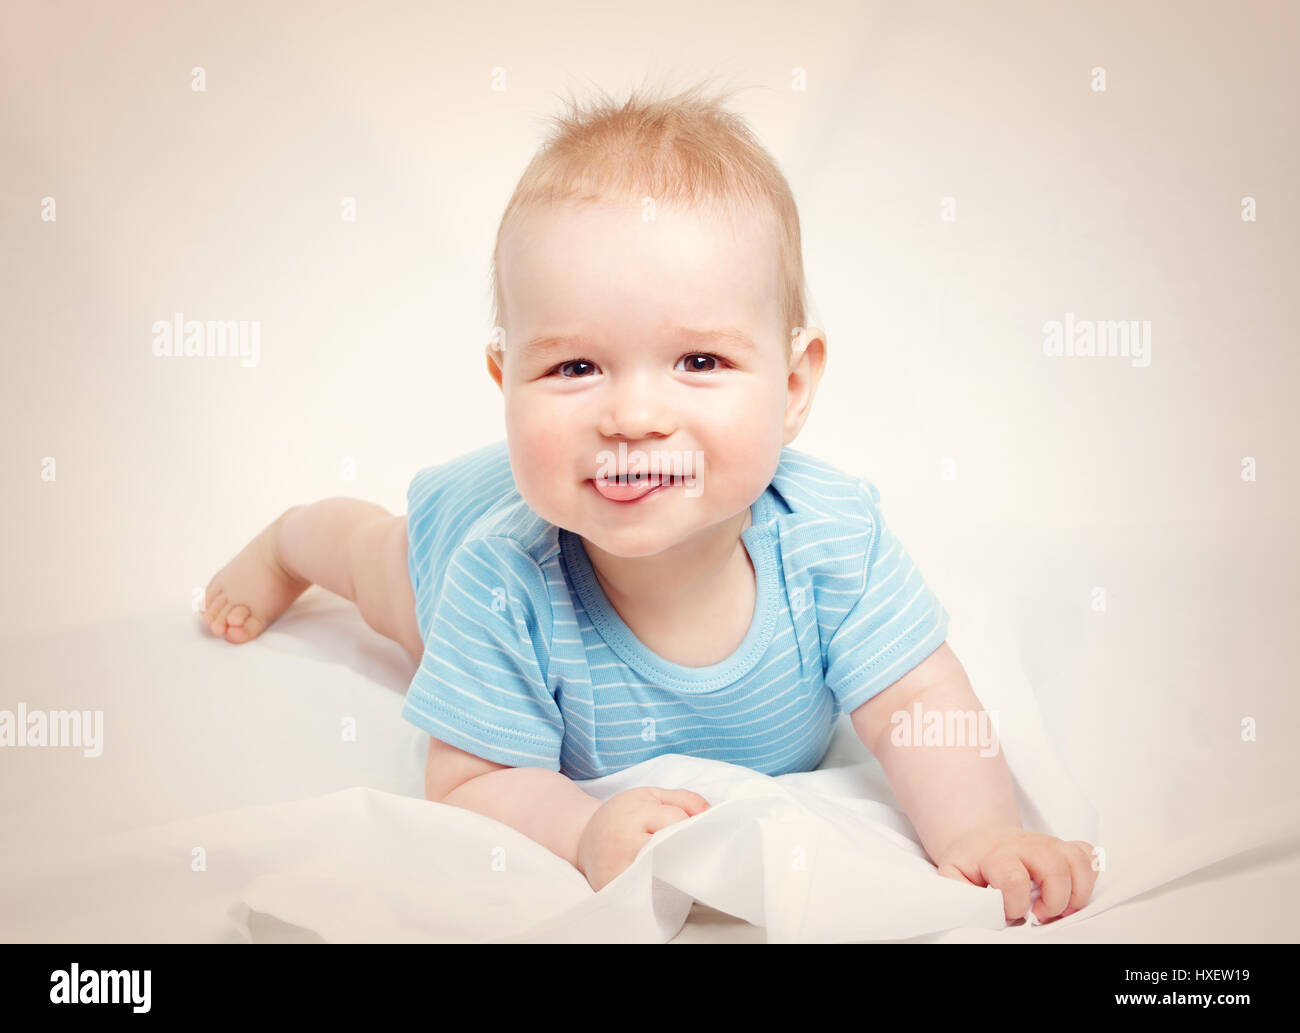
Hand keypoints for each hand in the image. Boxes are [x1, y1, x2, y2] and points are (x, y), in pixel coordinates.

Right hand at [576, 786, 709, 891]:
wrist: (585, 839)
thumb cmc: (624, 816)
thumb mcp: (651, 796)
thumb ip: (684, 799)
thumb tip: (711, 813)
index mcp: (634, 813)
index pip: (676, 821)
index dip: (690, 826)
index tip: (693, 832)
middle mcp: (624, 841)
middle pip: (670, 848)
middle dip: (687, 851)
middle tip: (694, 854)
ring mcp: (618, 868)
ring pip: (660, 874)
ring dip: (674, 872)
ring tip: (677, 868)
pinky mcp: (613, 889)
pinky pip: (644, 892)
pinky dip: (657, 889)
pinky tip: (661, 882)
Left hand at [934, 826, 1098, 922]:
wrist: (979, 839)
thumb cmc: (970, 864)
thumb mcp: (953, 876)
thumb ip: (962, 894)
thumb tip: (981, 912)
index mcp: (996, 853)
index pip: (1014, 877)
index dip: (1015, 904)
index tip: (1010, 913)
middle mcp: (1026, 844)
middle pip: (1054, 867)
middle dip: (1053, 900)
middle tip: (1039, 915)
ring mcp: (1048, 843)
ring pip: (1078, 860)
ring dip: (1077, 893)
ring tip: (1060, 909)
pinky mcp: (1063, 848)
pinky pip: (1088, 855)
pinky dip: (1088, 877)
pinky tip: (1071, 893)